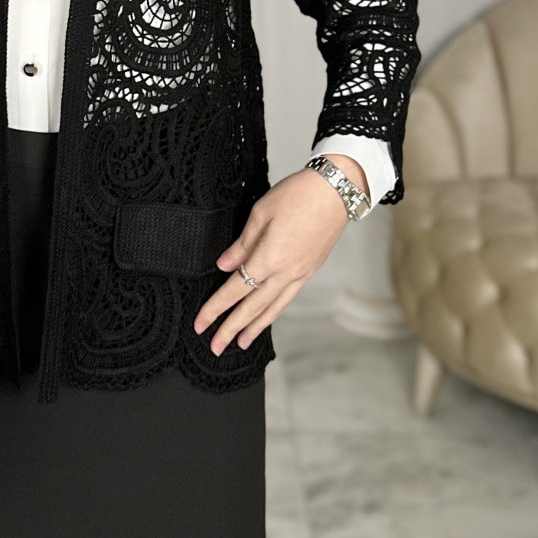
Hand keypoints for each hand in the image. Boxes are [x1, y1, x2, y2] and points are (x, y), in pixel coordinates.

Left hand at [192, 164, 353, 355]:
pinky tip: (266, 318)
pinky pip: (287, 298)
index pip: (235, 289)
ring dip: (254, 328)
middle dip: (231, 328)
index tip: (200, 323)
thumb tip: (224, 266)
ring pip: (272, 308)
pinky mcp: (310, 270)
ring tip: (240, 343)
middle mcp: (286, 272)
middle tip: (215, 346)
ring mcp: (300, 274)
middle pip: (252, 307)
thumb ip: (242, 244)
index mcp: (269, 258)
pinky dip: (274, 313)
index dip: (215, 308)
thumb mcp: (261, 213)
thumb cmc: (298, 195)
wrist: (336, 191)